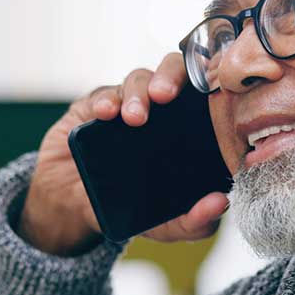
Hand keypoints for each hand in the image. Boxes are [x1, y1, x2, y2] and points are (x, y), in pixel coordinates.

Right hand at [17, 53, 229, 255]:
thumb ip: (194, 221)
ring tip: (133, 118)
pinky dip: (106, 100)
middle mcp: (162, 108)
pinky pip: (104, 94)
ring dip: (137, 93)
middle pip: (175, 70)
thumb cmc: (130, 206)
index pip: (207, 91)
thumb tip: (219, 203)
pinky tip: (104, 114)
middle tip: (166, 96)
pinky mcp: (96, 105)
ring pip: (139, 79)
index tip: (212, 94)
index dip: (212, 82)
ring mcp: (128, 103)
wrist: (75, 208)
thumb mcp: (165, 224)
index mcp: (188, 126)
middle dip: (171, 76)